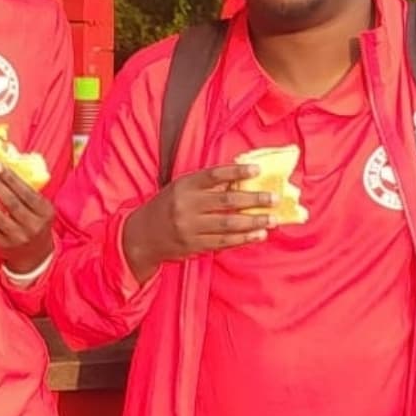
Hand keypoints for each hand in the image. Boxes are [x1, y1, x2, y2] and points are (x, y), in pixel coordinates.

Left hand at [0, 164, 54, 274]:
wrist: (35, 255)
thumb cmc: (35, 221)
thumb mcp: (40, 207)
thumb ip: (26, 190)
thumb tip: (2, 165)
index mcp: (45, 213)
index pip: (26, 193)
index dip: (10, 178)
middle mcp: (32, 226)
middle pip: (10, 203)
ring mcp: (16, 237)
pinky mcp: (1, 243)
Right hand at [121, 164, 275, 283]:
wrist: (141, 236)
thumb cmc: (166, 208)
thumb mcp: (180, 189)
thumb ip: (205, 185)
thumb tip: (239, 181)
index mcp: (183, 186)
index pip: (214, 175)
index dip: (237, 172)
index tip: (257, 170)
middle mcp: (186, 206)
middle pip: (226, 201)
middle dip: (254, 200)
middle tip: (274, 198)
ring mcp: (190, 228)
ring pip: (228, 224)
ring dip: (254, 221)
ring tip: (273, 219)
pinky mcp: (194, 245)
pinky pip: (223, 241)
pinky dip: (243, 238)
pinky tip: (258, 234)